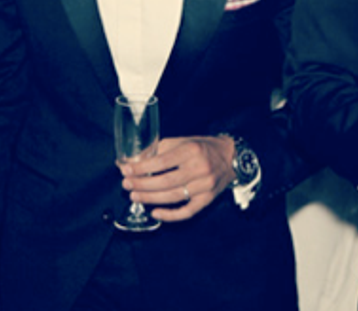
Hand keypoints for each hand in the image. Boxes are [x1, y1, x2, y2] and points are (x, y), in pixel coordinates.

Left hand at [119, 135, 234, 221]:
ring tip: (135, 196)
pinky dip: (170, 215)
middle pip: (165, 181)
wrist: (232, 157)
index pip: (161, 161)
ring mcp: (205, 186)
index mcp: (192, 150)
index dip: (141, 168)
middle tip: (126, 185)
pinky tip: (155, 213)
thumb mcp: (184, 141)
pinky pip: (187, 211)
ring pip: (173, 197)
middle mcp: (200, 168)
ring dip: (150, 199)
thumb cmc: (204, 149)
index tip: (126, 170)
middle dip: (142, 185)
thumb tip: (136, 160)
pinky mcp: (207, 199)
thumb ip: (160, 150)